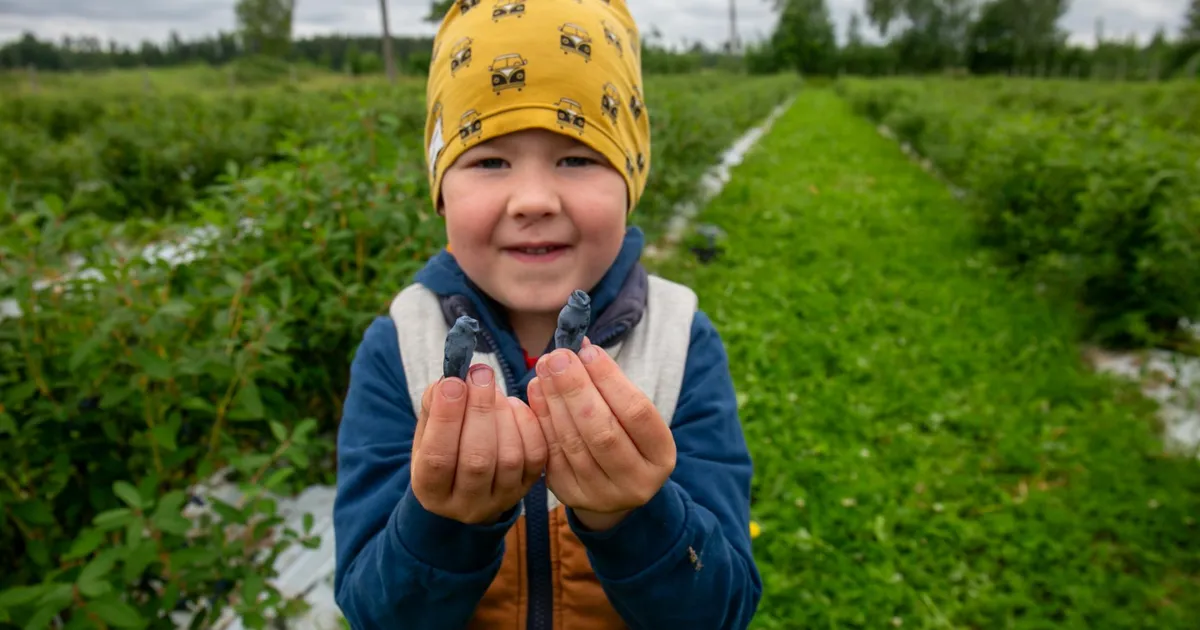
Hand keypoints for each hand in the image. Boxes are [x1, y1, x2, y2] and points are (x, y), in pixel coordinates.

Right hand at [411, 364, 547, 524]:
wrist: (469, 482)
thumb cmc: (443, 448)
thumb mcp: (427, 432)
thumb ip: (434, 406)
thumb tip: (452, 380)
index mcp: (431, 492)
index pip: (437, 458)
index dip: (446, 418)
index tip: (454, 381)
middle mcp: (466, 505)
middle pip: (477, 460)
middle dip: (480, 410)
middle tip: (481, 374)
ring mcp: (500, 499)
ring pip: (509, 458)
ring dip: (502, 414)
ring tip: (493, 390)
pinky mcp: (527, 488)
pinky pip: (534, 456)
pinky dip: (527, 424)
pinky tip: (514, 405)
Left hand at [527, 339, 675, 530]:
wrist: (613, 487)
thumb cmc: (625, 437)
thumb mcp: (631, 416)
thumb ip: (610, 385)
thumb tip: (579, 348)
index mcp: (660, 457)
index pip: (636, 412)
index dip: (611, 379)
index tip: (588, 351)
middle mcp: (635, 481)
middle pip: (603, 430)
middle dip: (576, 389)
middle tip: (559, 357)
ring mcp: (602, 494)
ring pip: (573, 443)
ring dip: (554, 400)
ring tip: (545, 369)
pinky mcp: (571, 495)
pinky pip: (552, 453)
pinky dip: (542, 419)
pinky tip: (536, 392)